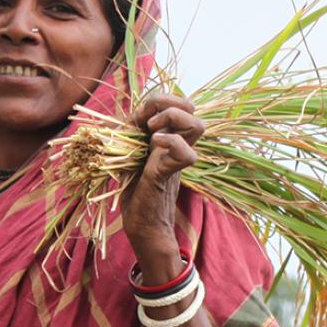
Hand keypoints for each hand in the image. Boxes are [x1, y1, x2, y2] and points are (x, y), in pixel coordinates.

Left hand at [121, 92, 203, 267]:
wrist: (141, 225)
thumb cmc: (132, 191)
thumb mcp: (128, 155)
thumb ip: (132, 134)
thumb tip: (129, 115)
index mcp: (167, 137)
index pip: (177, 103)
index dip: (159, 100)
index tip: (139, 116)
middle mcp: (175, 145)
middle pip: (192, 108)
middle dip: (170, 103)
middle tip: (149, 122)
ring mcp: (176, 159)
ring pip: (198, 125)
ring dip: (173, 119)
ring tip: (153, 133)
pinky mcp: (170, 174)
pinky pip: (187, 154)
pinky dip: (171, 143)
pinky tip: (155, 145)